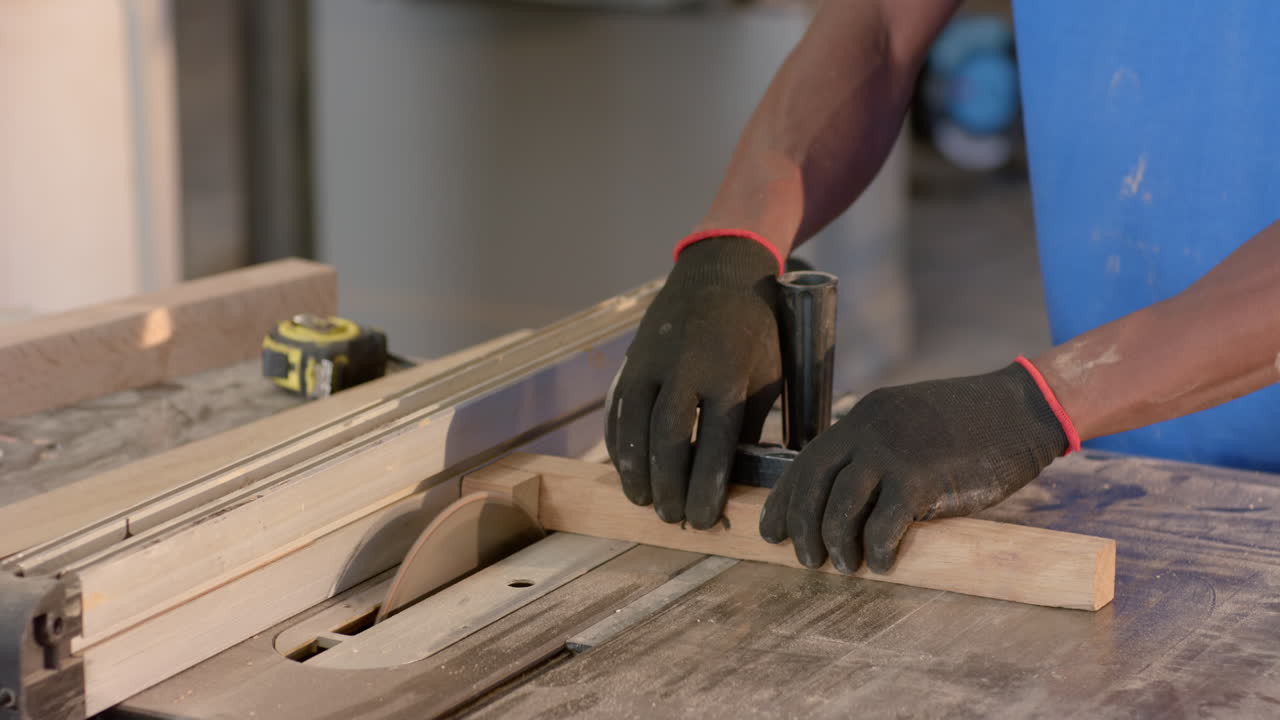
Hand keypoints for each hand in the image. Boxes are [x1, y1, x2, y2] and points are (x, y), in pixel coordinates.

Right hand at [606, 237, 781, 528]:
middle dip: (667, 484)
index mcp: (727, 374)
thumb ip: (752, 424)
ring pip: (633, 424)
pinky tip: (623, 466)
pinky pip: (617, 406)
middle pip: (667, 438)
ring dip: (634, 468)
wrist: (721, 270)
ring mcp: (652, 360)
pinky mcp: (633, 357)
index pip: (713, 444)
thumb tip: (741, 481)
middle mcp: (685, 368)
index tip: (702, 519)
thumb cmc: (755, 331)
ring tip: (643, 500)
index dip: (704, 487)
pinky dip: (616, 440)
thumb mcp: (768, 374)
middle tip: (671, 517)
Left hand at [760, 361, 1068, 572]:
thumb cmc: (970, 424)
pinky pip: (884, 526)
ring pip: (841, 509)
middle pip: (813, 486)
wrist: (1023, 409)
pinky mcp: (922, 479)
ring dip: (836, 546)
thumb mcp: (908, 422)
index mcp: (861, 417)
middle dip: (802, 528)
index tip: (772, 531)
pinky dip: (877, 552)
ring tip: (845, 567)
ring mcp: (893, 453)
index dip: (785, 501)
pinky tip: (882, 566)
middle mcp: (867, 431)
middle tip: (806, 560)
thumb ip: (877, 450)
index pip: (805, 461)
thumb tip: (847, 500)